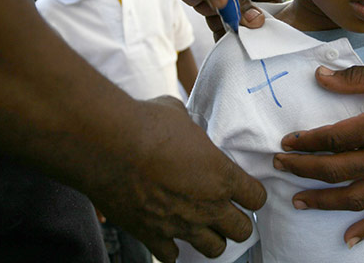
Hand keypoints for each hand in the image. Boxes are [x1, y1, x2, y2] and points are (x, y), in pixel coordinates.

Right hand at [90, 95, 266, 261]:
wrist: (107, 144)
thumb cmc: (145, 124)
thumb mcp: (179, 115)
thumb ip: (189, 129)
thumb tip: (183, 125)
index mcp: (221, 175)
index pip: (257, 197)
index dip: (252, 194)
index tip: (243, 190)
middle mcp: (207, 206)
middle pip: (242, 231)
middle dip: (237, 221)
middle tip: (226, 210)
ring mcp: (181, 225)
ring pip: (214, 249)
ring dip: (211, 238)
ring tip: (201, 226)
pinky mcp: (151, 236)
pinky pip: (171, 257)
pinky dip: (171, 247)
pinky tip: (166, 234)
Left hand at [272, 57, 363, 245]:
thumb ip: (357, 77)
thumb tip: (321, 76)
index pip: (334, 139)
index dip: (307, 142)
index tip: (286, 142)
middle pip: (338, 170)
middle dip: (305, 170)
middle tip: (280, 166)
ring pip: (358, 197)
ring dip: (325, 202)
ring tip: (299, 202)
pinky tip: (349, 238)